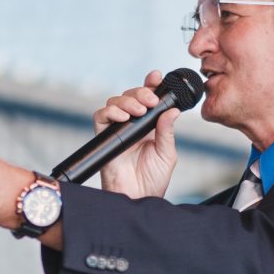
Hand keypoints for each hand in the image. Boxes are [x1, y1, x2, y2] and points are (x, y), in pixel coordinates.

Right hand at [92, 70, 179, 199]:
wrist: (139, 197)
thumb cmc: (153, 179)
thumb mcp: (167, 152)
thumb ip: (167, 131)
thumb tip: (172, 110)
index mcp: (149, 125)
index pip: (148, 99)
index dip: (150, 85)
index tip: (156, 76)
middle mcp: (133, 125)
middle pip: (130, 95)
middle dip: (140, 92)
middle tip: (151, 101)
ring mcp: (118, 130)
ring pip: (115, 102)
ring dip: (127, 101)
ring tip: (139, 111)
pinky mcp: (104, 138)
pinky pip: (101, 117)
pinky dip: (110, 112)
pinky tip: (123, 117)